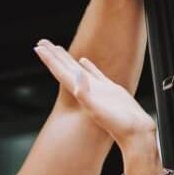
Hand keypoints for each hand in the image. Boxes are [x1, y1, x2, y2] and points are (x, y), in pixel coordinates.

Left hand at [34, 40, 160, 174]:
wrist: (134, 132)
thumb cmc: (118, 125)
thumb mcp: (99, 110)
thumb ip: (86, 94)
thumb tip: (77, 77)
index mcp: (81, 92)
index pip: (60, 71)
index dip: (49, 59)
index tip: (38, 47)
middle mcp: (86, 89)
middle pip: (65, 67)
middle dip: (53, 55)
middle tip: (41, 42)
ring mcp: (97, 88)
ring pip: (77, 68)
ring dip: (67, 59)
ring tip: (58, 49)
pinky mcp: (109, 88)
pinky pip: (94, 73)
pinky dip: (87, 66)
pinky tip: (83, 60)